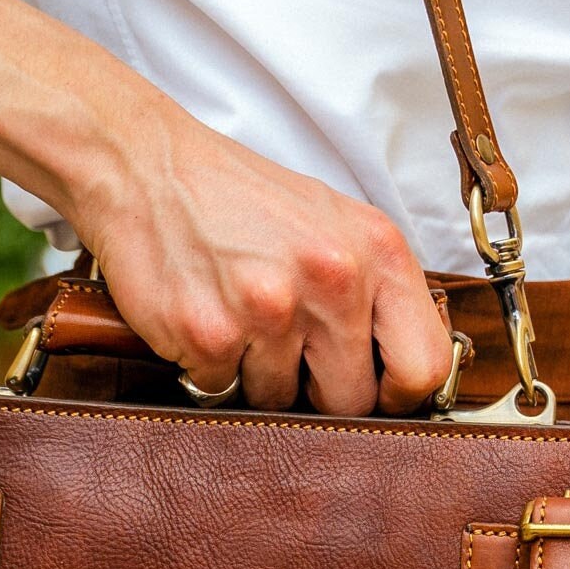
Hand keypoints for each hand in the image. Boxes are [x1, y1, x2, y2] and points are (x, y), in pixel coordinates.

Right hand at [72, 104, 454, 416]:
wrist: (146, 166)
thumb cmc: (240, 199)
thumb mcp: (333, 223)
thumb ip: (376, 291)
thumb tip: (402, 372)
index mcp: (376, 251)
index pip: (423, 366)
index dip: (398, 396)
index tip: (373, 391)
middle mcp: (332, 279)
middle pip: (351, 401)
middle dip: (318, 393)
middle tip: (288, 355)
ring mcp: (270, 309)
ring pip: (280, 402)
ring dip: (256, 376)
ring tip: (237, 318)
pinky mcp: (210, 335)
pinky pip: (222, 391)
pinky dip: (209, 368)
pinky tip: (203, 317)